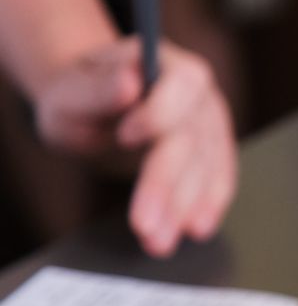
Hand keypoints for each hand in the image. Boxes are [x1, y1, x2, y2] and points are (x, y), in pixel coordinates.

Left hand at [34, 36, 236, 258]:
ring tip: (158, 242)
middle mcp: (199, 92)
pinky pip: (219, 179)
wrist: (95, 108)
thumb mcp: (70, 91)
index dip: (159, 112)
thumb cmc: (79, 98)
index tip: (125, 137)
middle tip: (143, 225)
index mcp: (165, 62)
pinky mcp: (215, 152)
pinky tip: (195, 229)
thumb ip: (96, 89)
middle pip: (192, 139)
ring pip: (206, 167)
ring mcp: (212, 123)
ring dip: (184, 208)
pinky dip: (207, 206)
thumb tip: (130, 82)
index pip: (182, 83)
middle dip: (167, 185)